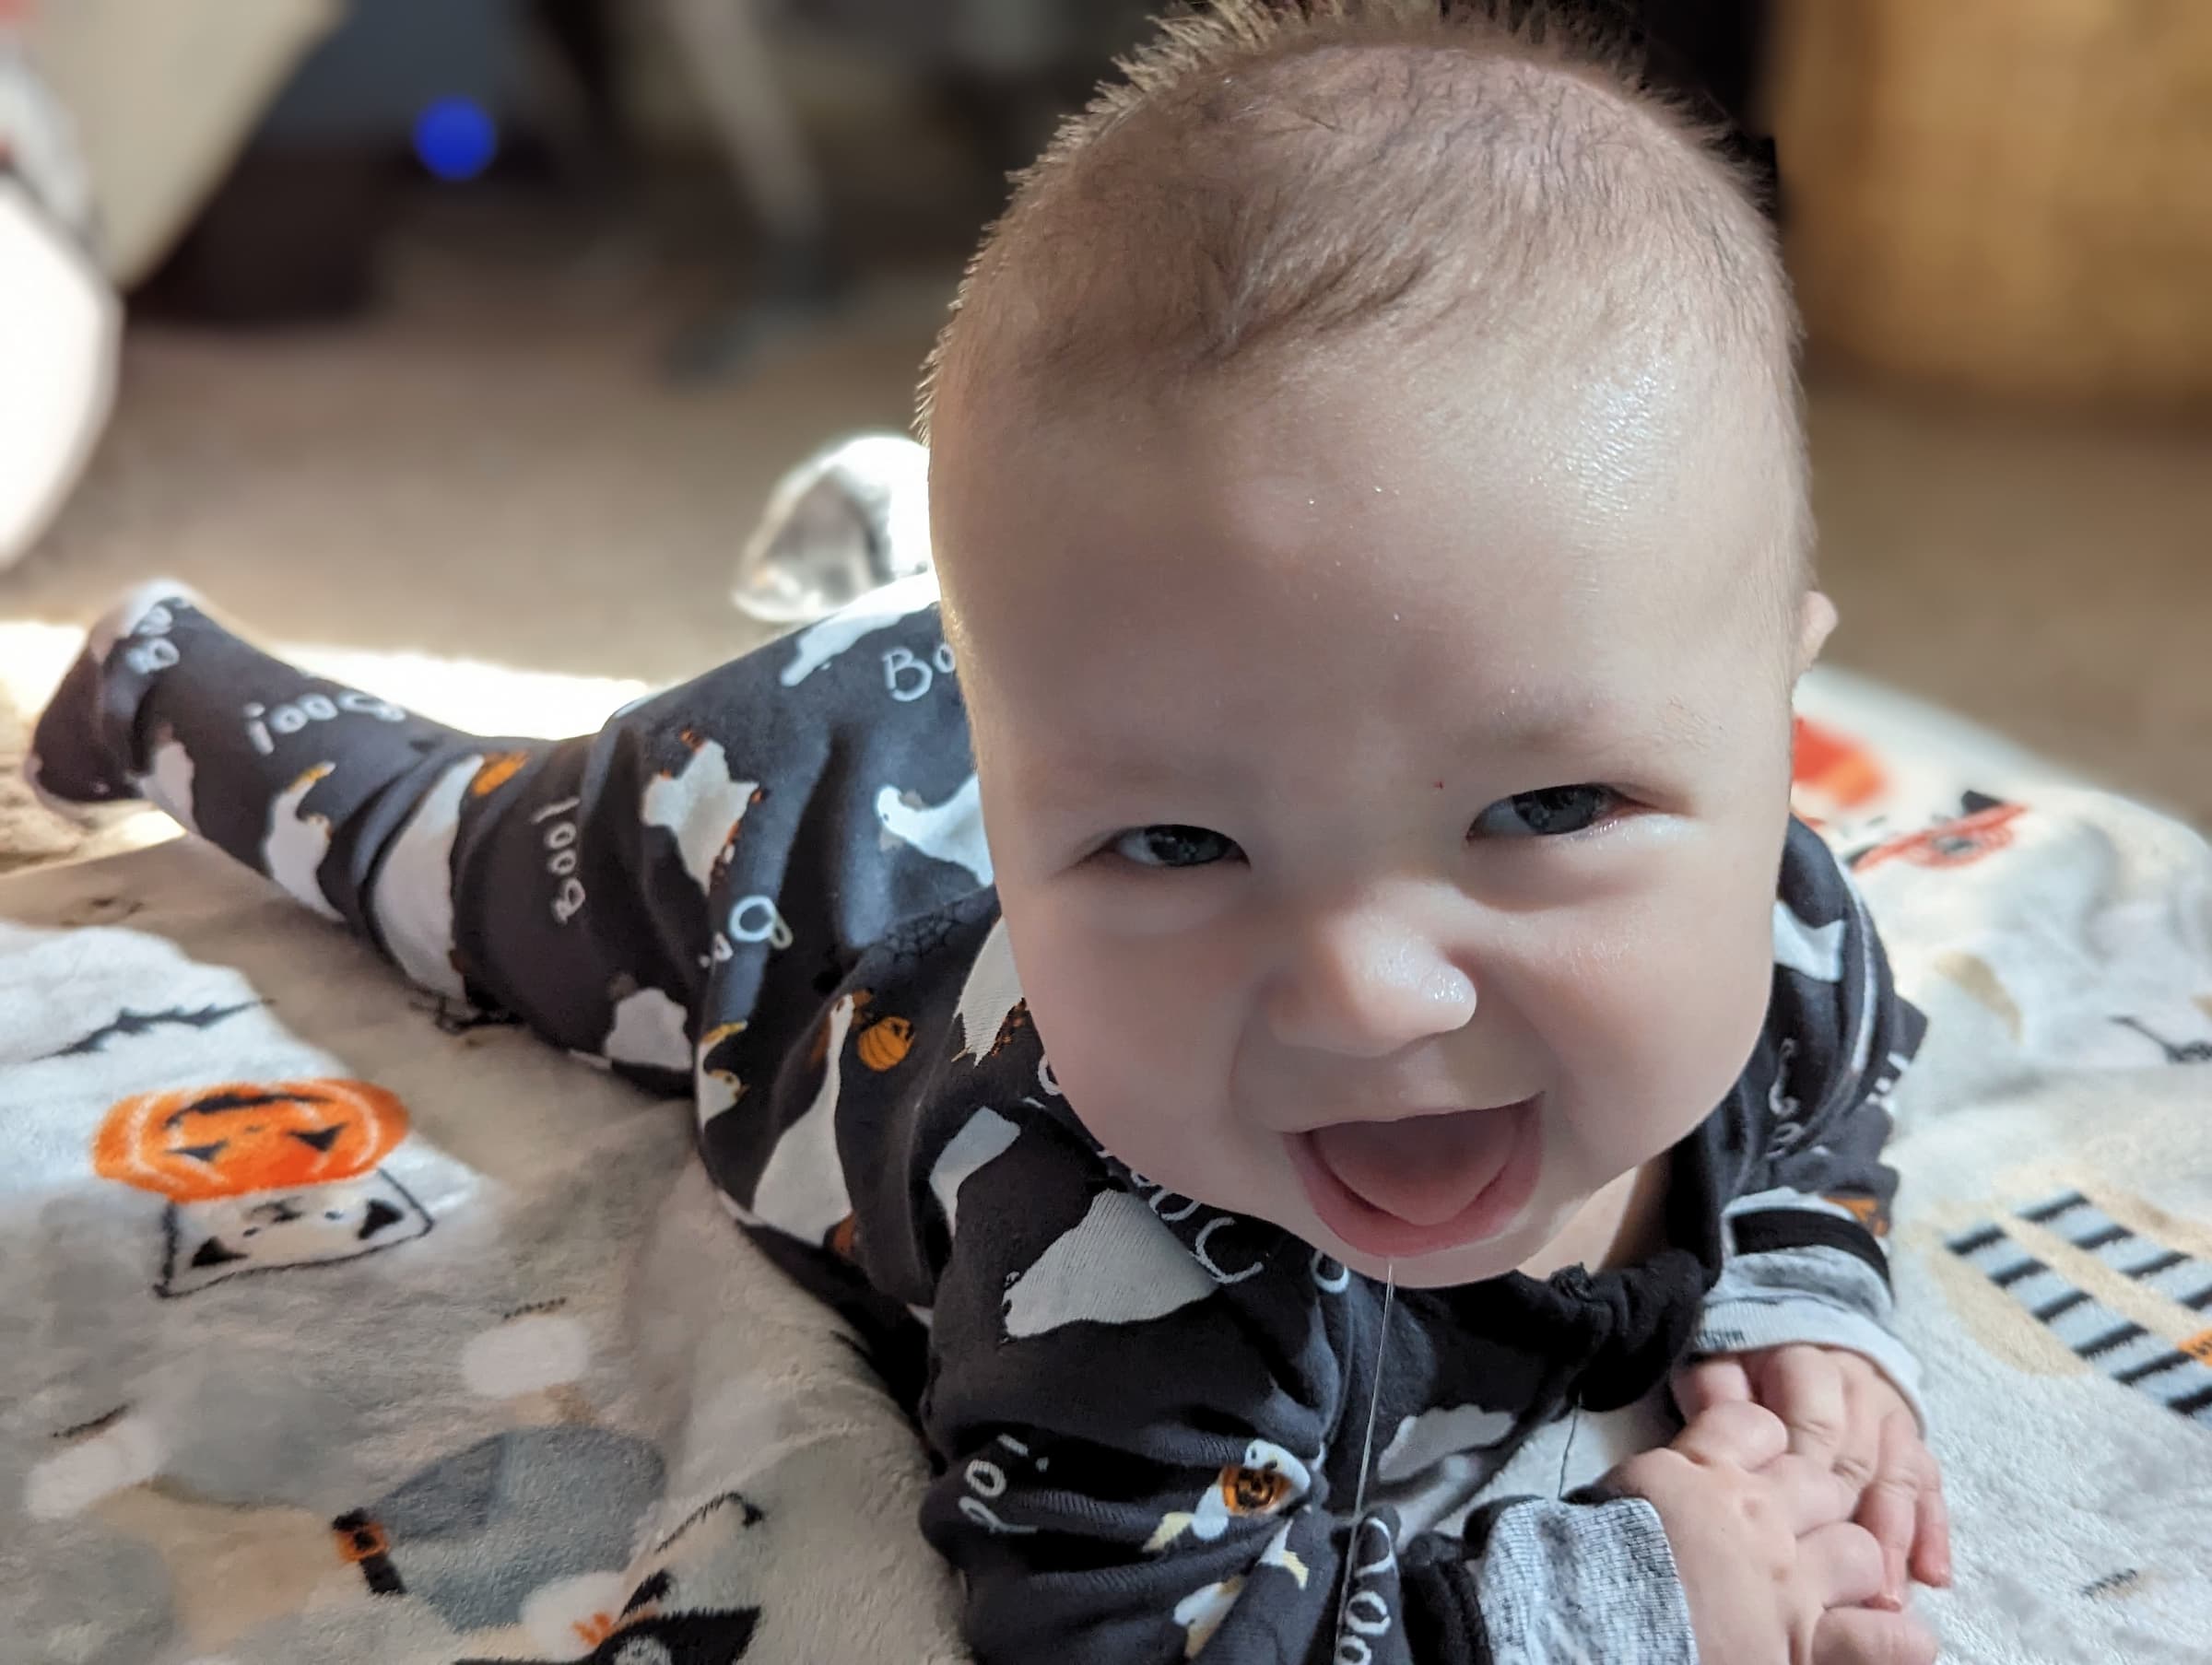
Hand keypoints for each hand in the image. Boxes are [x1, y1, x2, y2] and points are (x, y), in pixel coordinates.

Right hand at [1607, 1401, 1936, 1664]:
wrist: (1596, 1618)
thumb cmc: (1587, 1558)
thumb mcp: (1614, 1493)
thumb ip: (1656, 1480)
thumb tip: (1660, 1486)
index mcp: (1704, 1472)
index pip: (1755, 1426)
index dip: (1759, 1441)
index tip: (1748, 1464)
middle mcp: (1759, 1517)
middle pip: (1818, 1482)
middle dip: (1814, 1501)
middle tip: (1791, 1529)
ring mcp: (1789, 1581)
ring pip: (1859, 1550)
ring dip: (1850, 1564)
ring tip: (1832, 1584)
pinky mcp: (1804, 1641)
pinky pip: (1880, 1640)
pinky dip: (1894, 1641)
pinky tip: (1894, 1639)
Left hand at [1677, 1345, 1952, 1607]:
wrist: (1791, 1354)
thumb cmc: (1744, 1377)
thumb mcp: (1721, 1371)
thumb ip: (1719, 1391)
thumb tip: (1721, 1421)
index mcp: (1809, 1367)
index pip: (1817, 1424)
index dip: (1811, 1478)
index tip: (1797, 1530)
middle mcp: (1858, 1389)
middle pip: (1864, 1459)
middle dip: (1858, 1524)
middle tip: (1848, 1582)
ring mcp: (1892, 1417)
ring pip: (1902, 1479)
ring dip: (1897, 1539)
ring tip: (1887, 1597)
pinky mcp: (1914, 1446)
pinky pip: (1931, 1488)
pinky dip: (1933, 1533)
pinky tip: (1933, 1576)